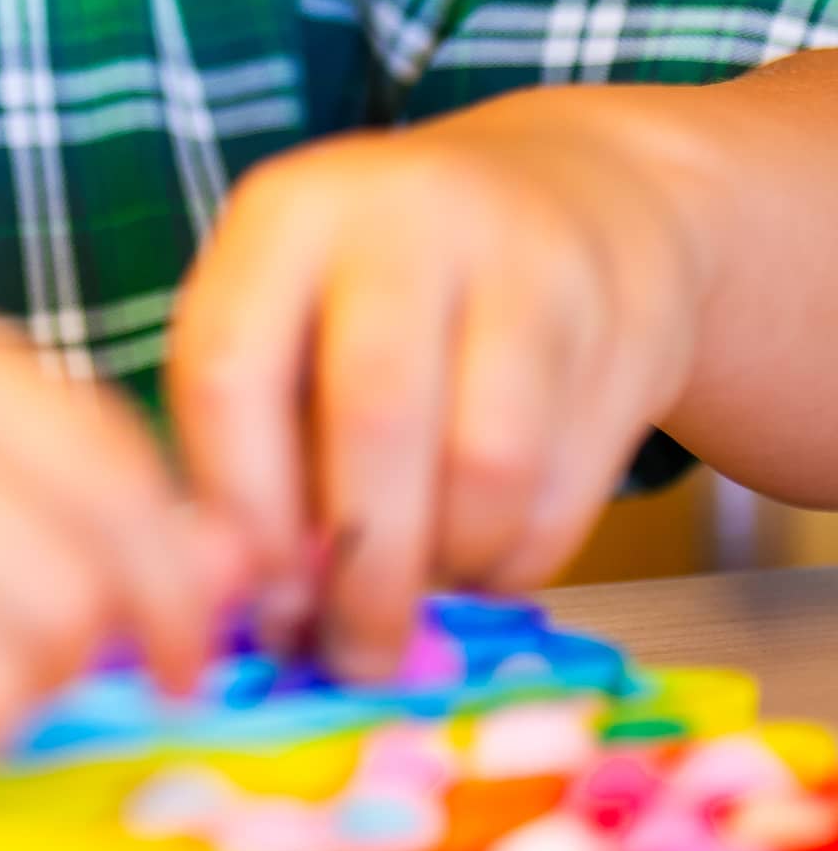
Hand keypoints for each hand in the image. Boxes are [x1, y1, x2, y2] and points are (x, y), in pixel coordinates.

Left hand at [169, 90, 713, 677]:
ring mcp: (526, 258)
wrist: (583, 194)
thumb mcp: (301, 319)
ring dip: (450, 565)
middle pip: (374, 422)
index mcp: (287, 214)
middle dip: (361, 574)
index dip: (240, 513)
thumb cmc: (394, 291)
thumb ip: (268, 444)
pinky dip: (522, 557)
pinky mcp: (624, 320)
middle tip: (355, 656)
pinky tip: (489, 555)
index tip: (261, 606)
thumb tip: (274, 616)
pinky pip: (569, 488)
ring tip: (427, 588)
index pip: (228, 372)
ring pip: (487, 465)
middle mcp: (403, 215)